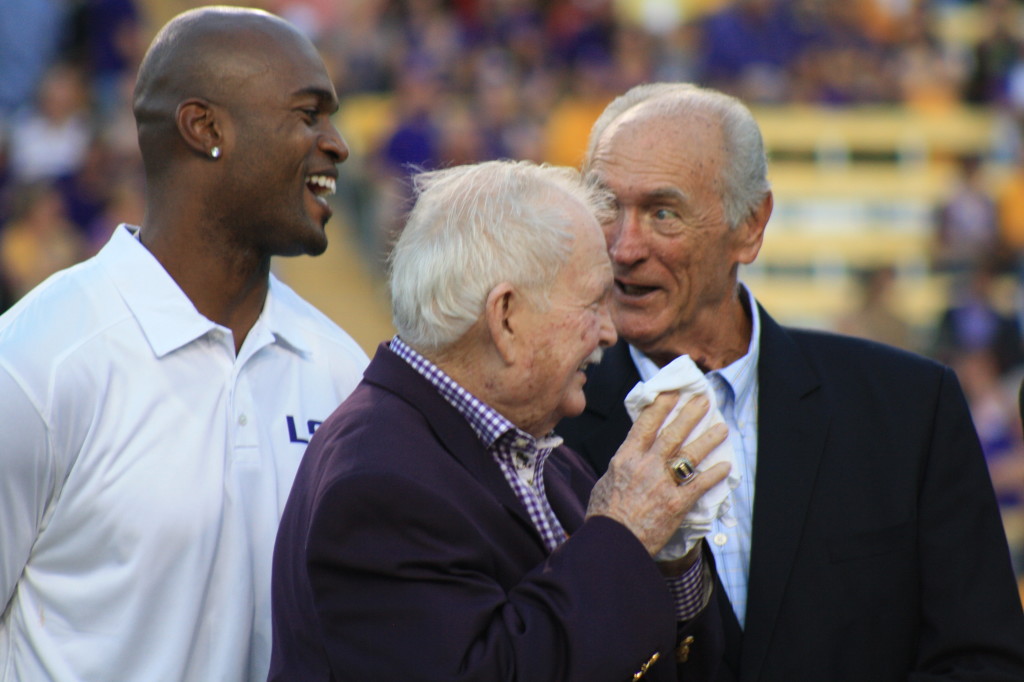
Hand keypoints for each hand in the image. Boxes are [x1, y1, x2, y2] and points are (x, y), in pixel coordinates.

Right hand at [585, 392, 730, 555]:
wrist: (612, 545)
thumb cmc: (604, 516)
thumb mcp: (605, 481)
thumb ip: (622, 466)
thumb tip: (630, 456)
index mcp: (626, 458)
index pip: (646, 424)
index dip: (661, 406)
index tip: (672, 392)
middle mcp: (646, 466)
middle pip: (673, 433)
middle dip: (690, 414)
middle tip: (704, 401)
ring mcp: (663, 484)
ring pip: (690, 454)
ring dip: (708, 439)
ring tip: (722, 428)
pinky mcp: (676, 504)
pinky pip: (700, 485)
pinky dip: (714, 474)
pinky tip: (725, 466)